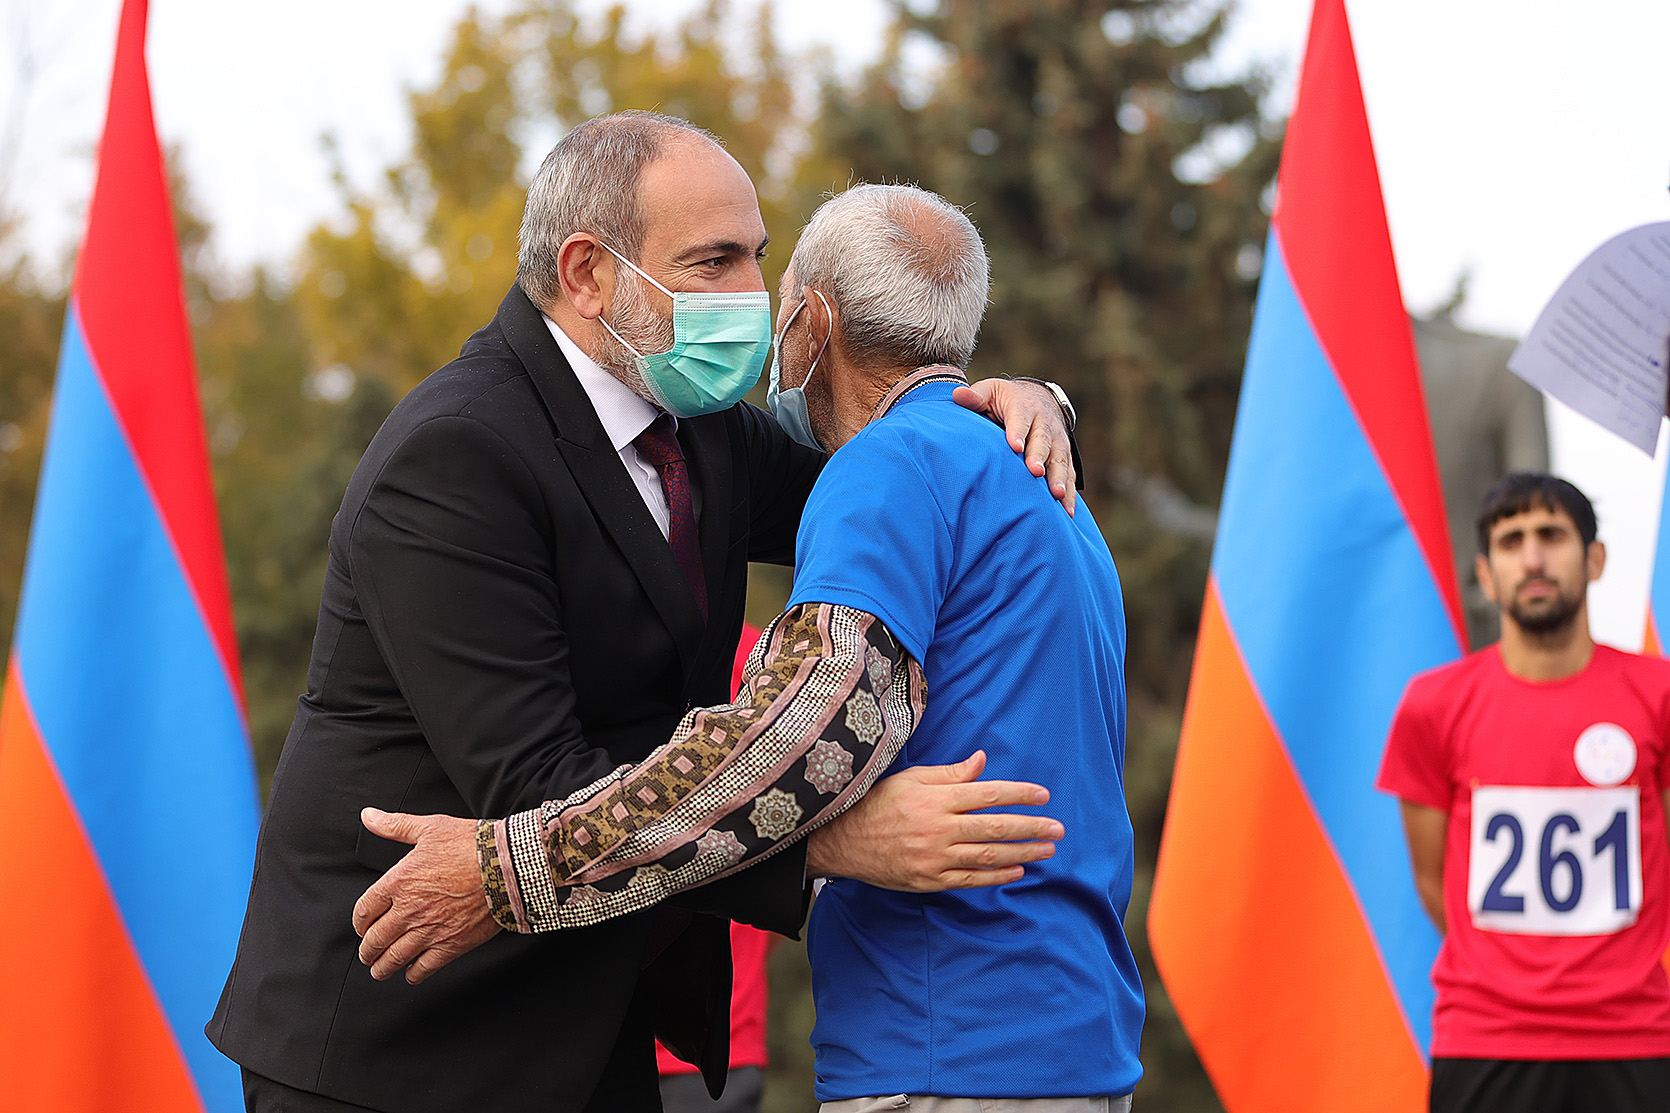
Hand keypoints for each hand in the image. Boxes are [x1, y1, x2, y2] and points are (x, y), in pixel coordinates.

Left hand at [351, 808, 502, 983]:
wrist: (507, 866)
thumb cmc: (471, 845)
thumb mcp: (430, 827)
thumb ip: (395, 825)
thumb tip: (369, 817)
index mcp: (398, 882)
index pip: (364, 911)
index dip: (359, 922)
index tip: (362, 926)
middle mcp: (409, 911)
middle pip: (375, 940)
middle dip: (367, 950)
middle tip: (367, 954)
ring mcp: (429, 930)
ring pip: (394, 958)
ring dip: (382, 967)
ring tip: (380, 971)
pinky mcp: (451, 945)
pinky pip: (423, 968)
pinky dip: (413, 975)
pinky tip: (412, 974)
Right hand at [806, 750, 1062, 890]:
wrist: (841, 840)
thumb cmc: (877, 803)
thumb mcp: (911, 779)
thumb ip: (950, 773)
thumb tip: (983, 761)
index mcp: (936, 799)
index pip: (988, 794)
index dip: (1019, 795)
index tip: (1044, 796)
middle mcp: (938, 829)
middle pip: (994, 827)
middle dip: (1031, 828)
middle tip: (1058, 828)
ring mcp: (934, 858)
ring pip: (987, 856)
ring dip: (1022, 853)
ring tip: (1047, 851)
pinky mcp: (928, 880)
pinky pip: (969, 879)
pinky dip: (995, 876)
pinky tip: (1017, 871)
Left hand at [953, 379, 1077, 515]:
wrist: (1036, 398)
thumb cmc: (1004, 400)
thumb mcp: (989, 391)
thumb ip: (975, 397)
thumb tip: (957, 395)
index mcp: (1023, 407)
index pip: (1020, 419)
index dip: (1017, 432)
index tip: (1014, 446)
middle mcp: (1044, 423)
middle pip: (1043, 440)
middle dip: (1039, 456)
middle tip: (1035, 471)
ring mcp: (1057, 440)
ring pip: (1060, 459)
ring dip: (1059, 477)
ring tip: (1057, 495)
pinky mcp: (1064, 455)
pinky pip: (1069, 474)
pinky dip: (1070, 492)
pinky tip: (1068, 511)